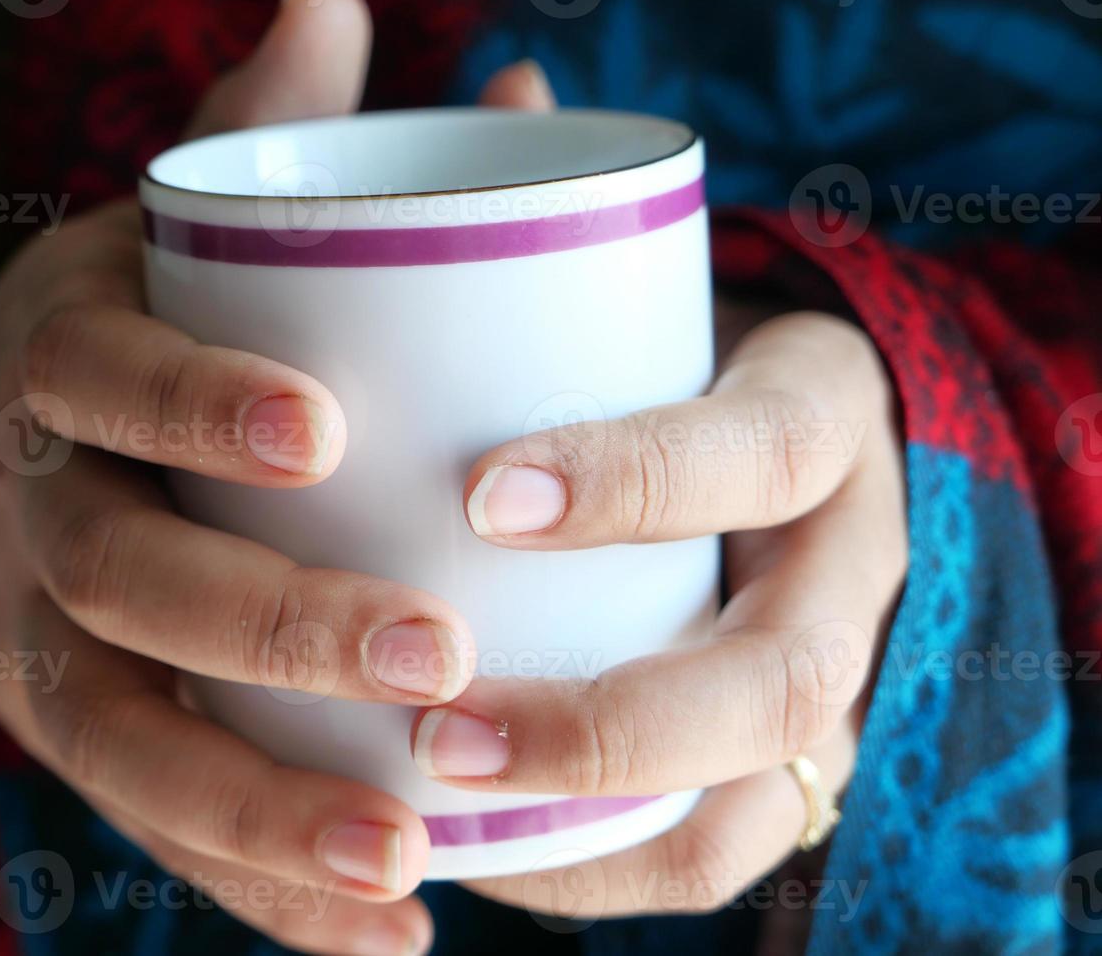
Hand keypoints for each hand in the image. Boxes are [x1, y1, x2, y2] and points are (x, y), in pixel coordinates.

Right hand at [0, 0, 554, 952]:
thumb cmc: (88, 338)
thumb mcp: (141, 232)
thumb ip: (246, 135)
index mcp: (58, 361)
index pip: (98, 370)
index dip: (190, 396)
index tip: (322, 427)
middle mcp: (37, 509)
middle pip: (123, 577)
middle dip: (268, 622)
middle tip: (437, 657)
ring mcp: (40, 642)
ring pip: (126, 736)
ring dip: (264, 806)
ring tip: (410, 855)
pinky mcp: (72, 733)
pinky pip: (153, 825)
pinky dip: (259, 887)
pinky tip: (389, 930)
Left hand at [418, 300, 907, 915]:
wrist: (790, 426)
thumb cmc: (674, 359)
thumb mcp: (641, 310)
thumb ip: (534, 328)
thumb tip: (329, 362)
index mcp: (826, 421)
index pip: (765, 451)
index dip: (633, 483)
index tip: (481, 501)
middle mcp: (855, 567)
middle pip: (781, 683)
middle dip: (604, 730)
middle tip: (438, 732)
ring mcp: (840, 682)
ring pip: (760, 802)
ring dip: (594, 830)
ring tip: (441, 813)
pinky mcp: (793, 762)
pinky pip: (711, 851)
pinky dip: (593, 872)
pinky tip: (480, 850)